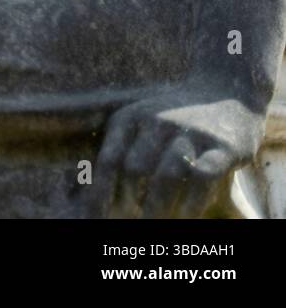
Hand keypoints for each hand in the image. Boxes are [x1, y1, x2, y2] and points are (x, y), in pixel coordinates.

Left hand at [95, 83, 266, 217]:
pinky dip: (192, 202)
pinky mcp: (224, 146)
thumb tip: (86, 189)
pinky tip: (186, 216)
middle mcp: (158, 121)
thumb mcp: (138, 123)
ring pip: (166, 176)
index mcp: (130, 118)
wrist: (225, 90)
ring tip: (153, 223)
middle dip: (128, 202)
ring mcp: (191, 131)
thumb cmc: (172, 119)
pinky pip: (202, 177)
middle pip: (134, 170)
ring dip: (158, 207)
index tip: (95, 216)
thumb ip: (118, 150)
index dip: (100, 192)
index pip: (109, 160)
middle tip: (128, 220)